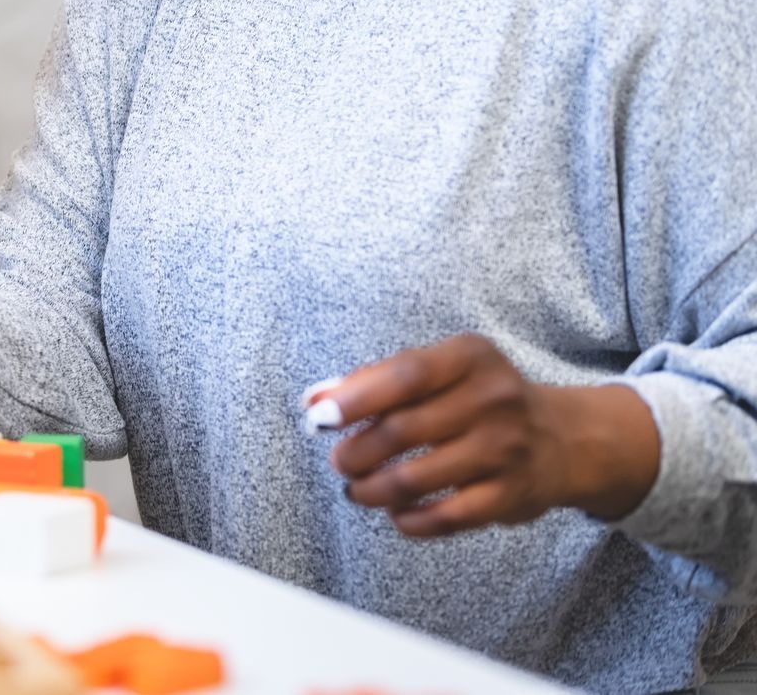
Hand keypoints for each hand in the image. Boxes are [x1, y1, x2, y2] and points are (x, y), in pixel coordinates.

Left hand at [311, 333, 659, 537]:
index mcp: (469, 356)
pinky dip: (409, 519)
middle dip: (355, 452)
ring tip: (357, 488)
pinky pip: (445, 516)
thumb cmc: (476, 398)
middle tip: (340, 462)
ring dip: (371, 490)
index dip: (354, 399)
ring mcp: (506, 448)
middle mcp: (494, 398)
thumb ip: (373, 380)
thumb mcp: (437, 371)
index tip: (317, 419)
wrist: (562, 437)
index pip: (404, 375)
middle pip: (402, 430)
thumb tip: (314, 400)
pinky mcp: (512, 495)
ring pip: (415, 479)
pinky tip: (395, 512)